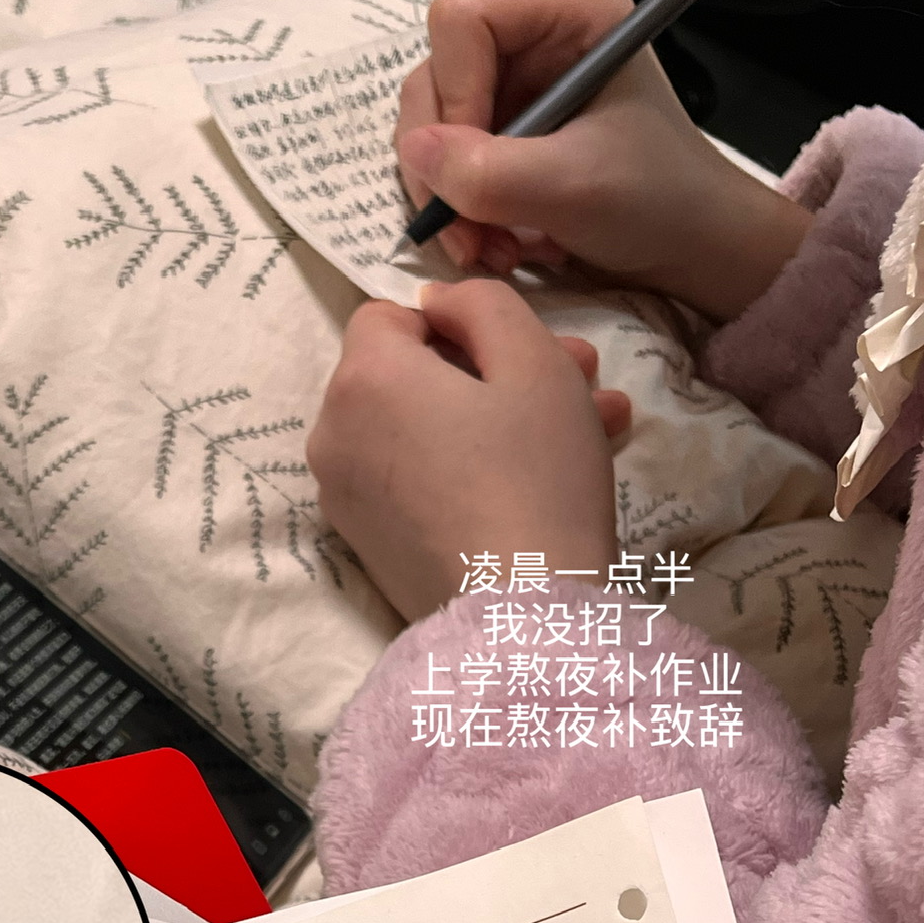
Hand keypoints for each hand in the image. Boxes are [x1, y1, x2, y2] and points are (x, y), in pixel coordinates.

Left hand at [307, 279, 630, 624]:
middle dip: (494, 369)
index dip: (455, 322)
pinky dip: (467, 469)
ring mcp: (344, 498)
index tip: (514, 351)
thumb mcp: (532, 362)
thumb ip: (482, 304)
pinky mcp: (368, 546)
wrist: (519, 618)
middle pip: (407, 376)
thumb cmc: (534, 476)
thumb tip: (437, 304)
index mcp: (362, 380)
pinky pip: (416, 482)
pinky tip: (543, 480)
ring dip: (497, 419)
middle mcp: (333, 436)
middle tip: (580, 379)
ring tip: (590, 428)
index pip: (388, 316)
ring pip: (422, 431)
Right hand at [396, 0, 812, 321]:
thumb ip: (491, 172)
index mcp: (568, 8)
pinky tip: (502, 242)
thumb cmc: (655, 203)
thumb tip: (414, 152)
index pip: (461, 22)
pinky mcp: (506, 126)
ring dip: (451, 201)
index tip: (473, 175)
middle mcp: (534, 31)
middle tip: (472, 238)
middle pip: (435, 76)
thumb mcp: (572, 189)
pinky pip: (449, 160)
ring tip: (495, 251)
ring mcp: (515, 80)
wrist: (688, 245)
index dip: (454, 98)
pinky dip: (465, 210)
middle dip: (443, 167)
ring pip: (433, 127)